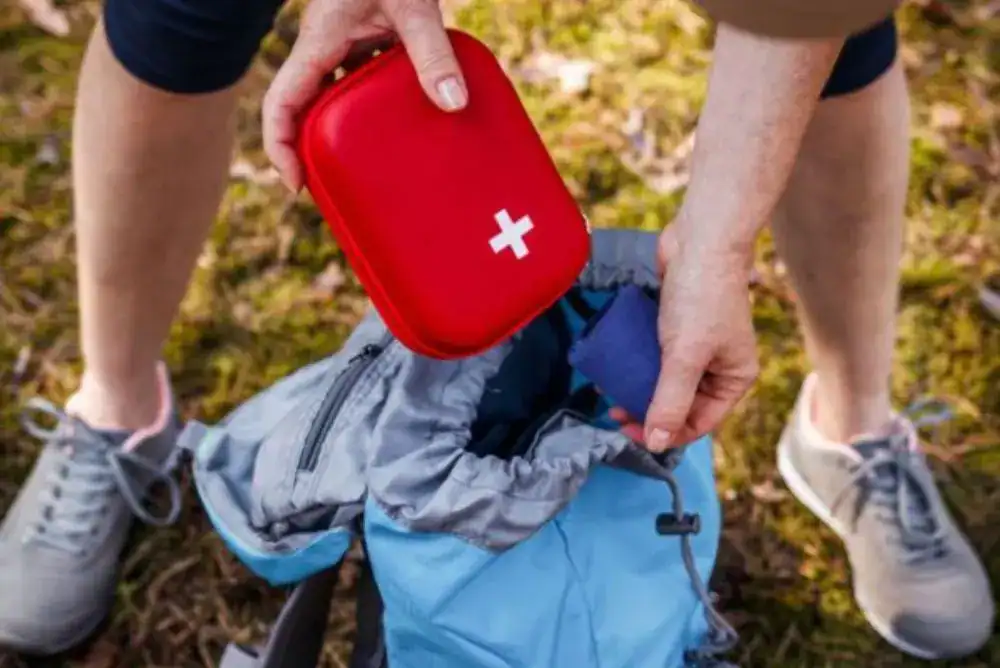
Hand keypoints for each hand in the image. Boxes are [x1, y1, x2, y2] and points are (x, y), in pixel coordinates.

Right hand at [263, 0, 467, 191]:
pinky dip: (376, 102)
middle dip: (313, 149)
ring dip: (346, 128)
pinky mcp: (368, 34)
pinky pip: (363, 76)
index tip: (298, 184)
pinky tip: (408, 117)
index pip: (281, 104)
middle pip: (303, 108)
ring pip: (334, 94)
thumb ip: (431, 53)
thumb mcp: (413, 5)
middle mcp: (325, 47)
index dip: (280, 147)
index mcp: (319, 43)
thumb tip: (453, 105)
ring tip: (374, 163)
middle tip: (338, 186)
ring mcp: (345, 41)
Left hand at [609, 224, 759, 451]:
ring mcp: (697, 346)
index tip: (628, 431)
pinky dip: (636, 362)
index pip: (698, 422)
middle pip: (680, 404)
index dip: (664, 432)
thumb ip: (670, 400)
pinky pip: (655, 355)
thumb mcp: (685, 356)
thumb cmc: (701, 297)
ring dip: (637, 387)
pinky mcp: (677, 326)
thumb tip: (657, 444)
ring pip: (664, 380)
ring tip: (609, 388)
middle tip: (614, 410)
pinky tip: (615, 363)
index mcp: (734, 378)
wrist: (700, 239)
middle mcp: (718, 366)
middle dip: (647, 409)